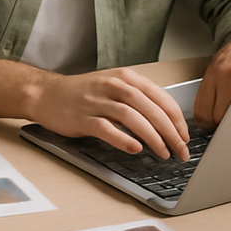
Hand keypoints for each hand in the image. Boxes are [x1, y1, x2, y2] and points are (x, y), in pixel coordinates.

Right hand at [32, 68, 190, 159]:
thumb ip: (137, 98)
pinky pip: (107, 129)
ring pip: (133, 118)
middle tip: (181, 150)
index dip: (177, 119)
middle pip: (150, 109)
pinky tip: (135, 149)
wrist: (45, 94)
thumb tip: (166, 121)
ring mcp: (96, 102)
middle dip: (171, 133)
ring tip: (163, 153)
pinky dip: (124, 140)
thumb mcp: (112, 85)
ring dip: (153, 138)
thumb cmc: (81, 93)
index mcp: (124, 77)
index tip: (185, 136)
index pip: (160, 97)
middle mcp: (112, 86)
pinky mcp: (82, 118)